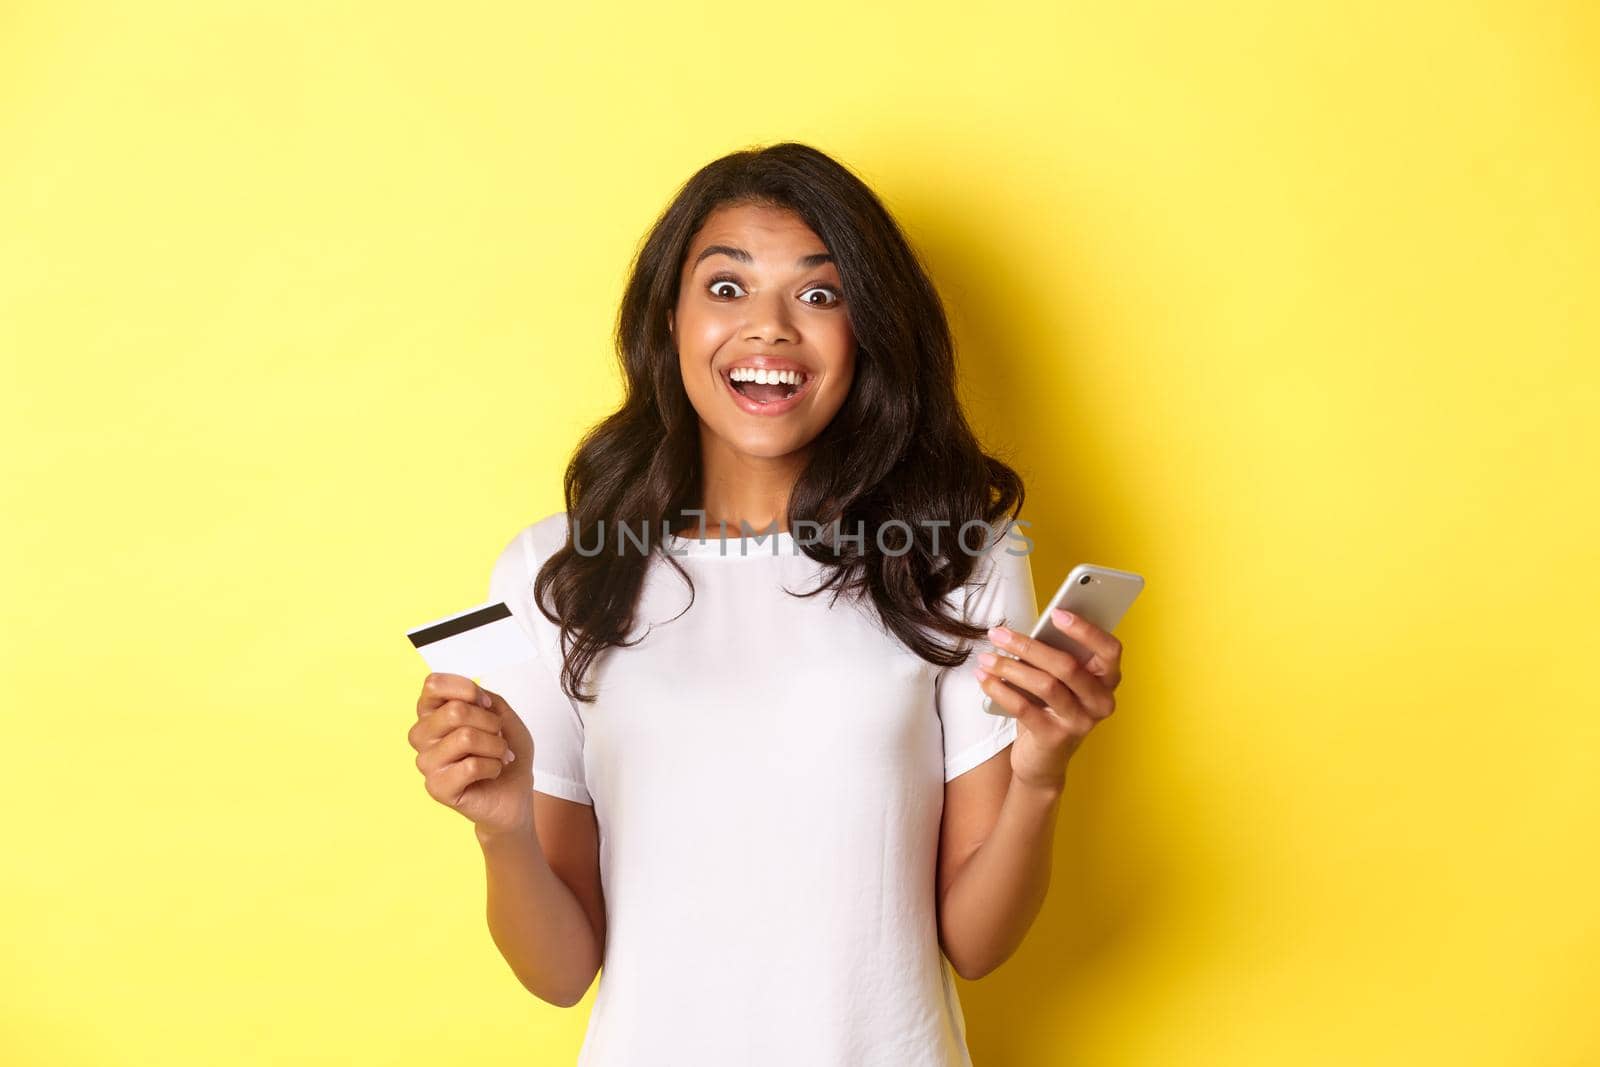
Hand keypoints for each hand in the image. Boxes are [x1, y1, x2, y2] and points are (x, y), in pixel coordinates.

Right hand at [409, 672, 533, 835]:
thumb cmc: (505, 750)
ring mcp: (425, 763)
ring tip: (499, 756)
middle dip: (490, 722)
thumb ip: (481, 698)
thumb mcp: (500, 713)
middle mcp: (422, 735)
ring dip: (495, 746)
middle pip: (455, 711)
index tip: (487, 704)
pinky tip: (491, 773)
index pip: (433, 684)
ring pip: (466, 738)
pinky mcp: (436, 788)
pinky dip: (493, 767)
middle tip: (498, 736)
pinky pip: (471, 766)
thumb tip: (467, 699)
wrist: (516, 791)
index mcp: (432, 713)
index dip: (468, 689)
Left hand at [975, 608, 1124, 791]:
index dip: (1086, 630)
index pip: (1109, 649)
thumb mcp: (1058, 682)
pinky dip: (1000, 689)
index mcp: (1106, 681)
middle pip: (1067, 665)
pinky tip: (985, 678)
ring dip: (1010, 667)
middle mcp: (1100, 702)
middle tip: (998, 633)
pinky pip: (1025, 708)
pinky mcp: (1055, 738)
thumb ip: (1054, 658)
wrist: (1042, 762)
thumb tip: (1028, 632)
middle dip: (1028, 646)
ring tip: (986, 657)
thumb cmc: (1050, 710)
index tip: (1056, 613)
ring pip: (1045, 685)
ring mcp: (1080, 722)